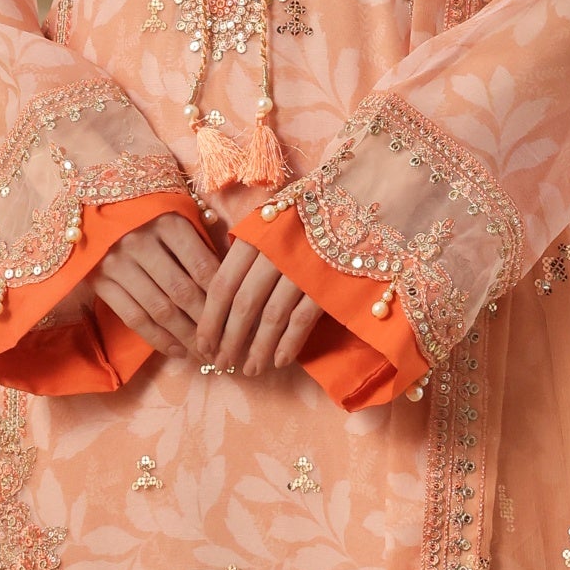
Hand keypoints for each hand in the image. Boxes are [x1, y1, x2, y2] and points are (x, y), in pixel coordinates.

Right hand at [43, 213, 220, 358]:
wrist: (96, 208)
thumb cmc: (151, 216)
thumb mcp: (179, 218)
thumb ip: (203, 245)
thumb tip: (234, 285)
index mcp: (167, 223)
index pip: (202, 267)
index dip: (222, 297)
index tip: (236, 318)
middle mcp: (140, 242)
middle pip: (182, 292)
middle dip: (207, 324)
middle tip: (225, 346)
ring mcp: (117, 263)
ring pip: (160, 310)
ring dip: (186, 337)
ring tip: (205, 354)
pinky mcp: (100, 282)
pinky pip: (134, 318)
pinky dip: (158, 339)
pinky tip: (178, 351)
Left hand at [192, 222, 328, 377]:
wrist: (366, 200)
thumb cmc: (314, 212)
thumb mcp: (275, 220)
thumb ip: (250, 249)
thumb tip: (223, 289)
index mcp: (256, 235)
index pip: (222, 284)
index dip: (210, 319)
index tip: (203, 344)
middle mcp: (275, 251)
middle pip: (243, 305)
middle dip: (229, 339)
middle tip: (222, 363)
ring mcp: (303, 268)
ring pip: (271, 317)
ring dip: (258, 348)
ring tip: (249, 369)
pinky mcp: (329, 282)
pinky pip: (302, 320)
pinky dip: (289, 344)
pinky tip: (279, 361)